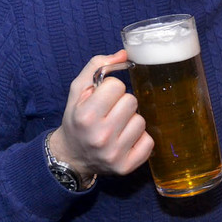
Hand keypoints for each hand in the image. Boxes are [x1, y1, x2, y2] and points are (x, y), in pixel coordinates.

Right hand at [49, 50, 152, 181]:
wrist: (71, 157)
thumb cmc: (77, 120)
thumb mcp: (77, 90)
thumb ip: (97, 66)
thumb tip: (124, 54)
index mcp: (86, 115)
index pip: (116, 86)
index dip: (110, 89)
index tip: (103, 98)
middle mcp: (101, 136)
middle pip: (132, 101)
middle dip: (122, 103)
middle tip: (110, 113)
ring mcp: (115, 153)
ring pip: (141, 121)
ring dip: (131, 121)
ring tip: (116, 127)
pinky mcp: (126, 167)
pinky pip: (149, 142)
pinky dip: (140, 139)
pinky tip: (125, 140)